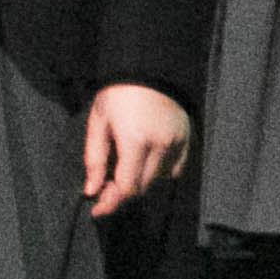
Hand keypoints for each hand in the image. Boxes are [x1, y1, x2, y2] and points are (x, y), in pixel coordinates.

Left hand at [85, 81, 192, 213]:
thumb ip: (95, 158)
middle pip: (143, 187)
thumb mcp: (98, 121)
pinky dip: (159, 171)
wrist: (150, 69)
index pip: (127, 187)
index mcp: (136, 141)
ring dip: (140, 181)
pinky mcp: (189, 142)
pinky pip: (174, 169)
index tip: (96, 209)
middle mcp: (161, 147)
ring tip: (124, 167)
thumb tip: (91, 189)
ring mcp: (178, 145)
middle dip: (122, 193)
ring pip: (159, 180)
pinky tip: (146, 159)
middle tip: (105, 190)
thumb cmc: (117, 94)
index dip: (111, 202)